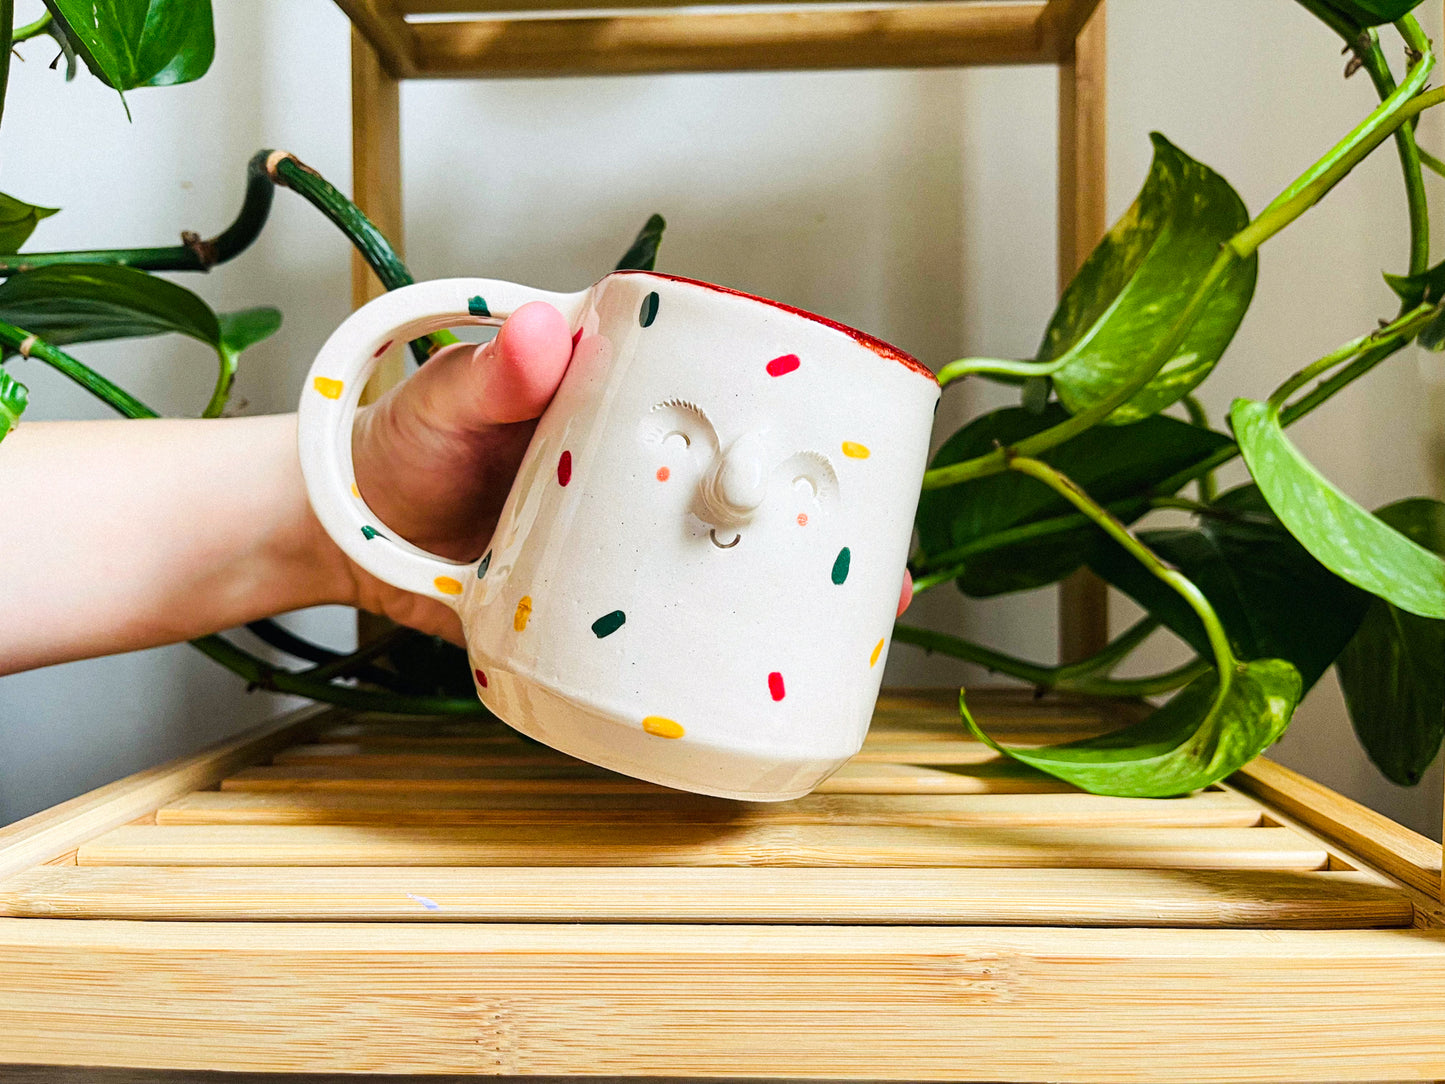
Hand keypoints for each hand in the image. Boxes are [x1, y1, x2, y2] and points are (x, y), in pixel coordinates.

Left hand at [336, 301, 913, 643]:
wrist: (352, 530)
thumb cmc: (400, 445)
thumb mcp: (444, 401)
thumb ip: (490, 371)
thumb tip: (547, 333)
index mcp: (622, 399)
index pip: (725, 389)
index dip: (795, 410)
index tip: (854, 430)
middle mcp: (642, 466)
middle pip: (748, 482)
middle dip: (819, 511)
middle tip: (875, 543)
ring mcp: (628, 534)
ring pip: (729, 553)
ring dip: (793, 580)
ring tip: (856, 612)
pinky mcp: (605, 597)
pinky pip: (676, 615)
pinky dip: (724, 638)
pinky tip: (765, 666)